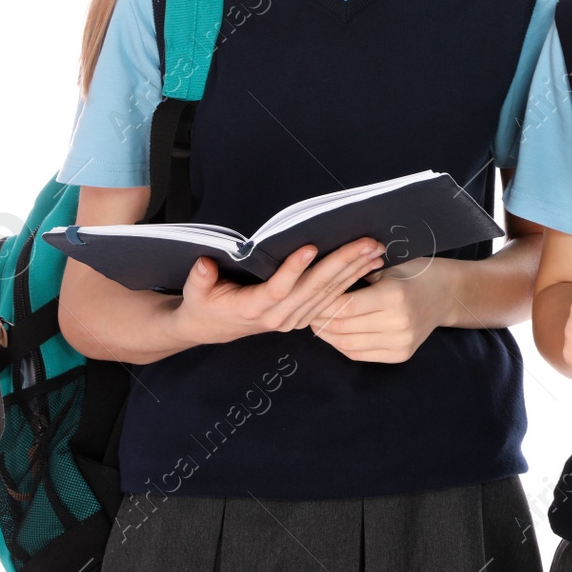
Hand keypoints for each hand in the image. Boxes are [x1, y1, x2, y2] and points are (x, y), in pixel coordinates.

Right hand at [172, 238, 386, 346]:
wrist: (213, 328)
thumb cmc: (205, 304)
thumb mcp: (196, 292)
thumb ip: (200, 279)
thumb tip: (204, 264)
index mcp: (252, 308)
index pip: (278, 288)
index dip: (294, 269)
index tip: (311, 246)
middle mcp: (278, 317)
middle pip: (314, 289)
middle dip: (342, 264)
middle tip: (366, 244)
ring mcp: (294, 319)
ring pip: (329, 294)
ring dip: (354, 271)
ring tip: (375, 251)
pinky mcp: (304, 317)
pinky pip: (332, 299)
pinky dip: (352, 280)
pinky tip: (370, 265)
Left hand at [308, 257, 455, 362]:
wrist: (446, 294)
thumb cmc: (413, 273)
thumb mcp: (387, 266)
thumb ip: (357, 275)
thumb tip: (316, 283)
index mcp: (394, 295)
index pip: (346, 306)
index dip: (322, 304)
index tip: (308, 297)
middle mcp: (398, 322)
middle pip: (344, 326)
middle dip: (320, 319)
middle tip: (305, 310)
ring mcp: (401, 342)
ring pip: (348, 344)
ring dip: (327, 334)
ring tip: (316, 322)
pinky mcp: (401, 355)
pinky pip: (360, 354)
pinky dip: (342, 344)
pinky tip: (335, 333)